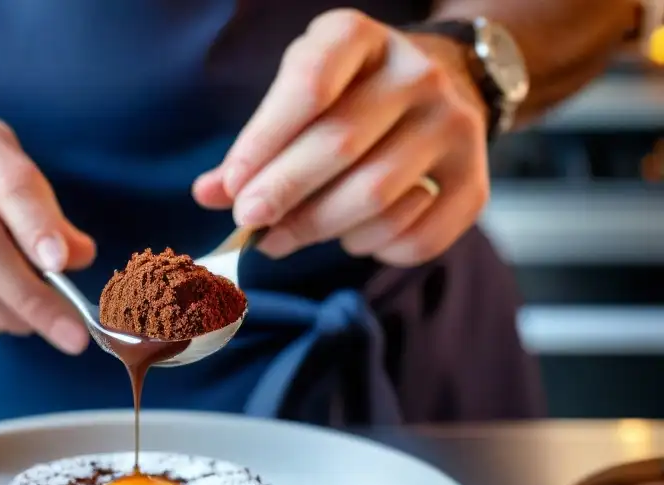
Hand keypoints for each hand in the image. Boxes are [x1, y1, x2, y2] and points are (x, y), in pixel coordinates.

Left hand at [194, 10, 489, 266]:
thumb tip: (208, 194)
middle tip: (248, 222)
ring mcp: (454, 127)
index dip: (263, 141)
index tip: (231, 185)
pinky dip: (371, 248)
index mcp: (359, 38)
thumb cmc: (349, 98)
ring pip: (375, 196)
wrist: (447, 89)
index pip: (309, 83)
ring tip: (283, 237)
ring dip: (318, 228)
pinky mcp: (475, 182)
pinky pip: (414, 236)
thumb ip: (254, 145)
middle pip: (340, 146)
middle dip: (283, 193)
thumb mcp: (298, 98)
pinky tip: (349, 239)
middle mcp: (417, 74)